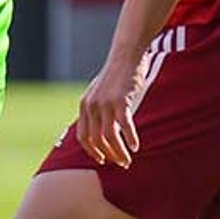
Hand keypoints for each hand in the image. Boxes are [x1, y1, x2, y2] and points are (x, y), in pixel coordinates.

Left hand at [76, 49, 149, 168]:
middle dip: (109, 155)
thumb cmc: (116, 76)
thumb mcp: (100, 93)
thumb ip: (97, 109)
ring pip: (109, 137)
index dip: (93, 151)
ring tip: (128, 160)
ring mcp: (104, 103)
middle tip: (121, 163)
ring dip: (119, 152)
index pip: (83, 137)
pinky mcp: (120, 100)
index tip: (104, 160)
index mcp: (84, 106)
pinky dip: (130, 139)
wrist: (126, 55)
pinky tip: (136, 147)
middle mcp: (91, 106)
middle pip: (96, 140)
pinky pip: (124, 126)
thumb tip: (102, 130)